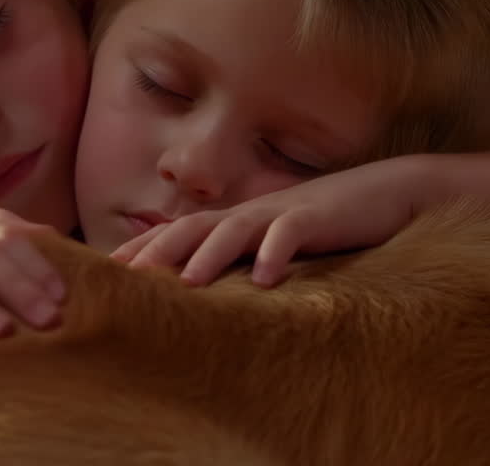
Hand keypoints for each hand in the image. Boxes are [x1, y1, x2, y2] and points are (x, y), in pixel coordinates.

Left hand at [111, 156, 433, 286]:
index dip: (141, 251)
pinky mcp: (317, 217)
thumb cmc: (325, 226)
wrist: (386, 193)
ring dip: (211, 255)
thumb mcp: (274, 247)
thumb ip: (241, 264)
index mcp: (234, 223)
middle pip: (192, 228)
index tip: (104, 275)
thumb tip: (202, 296)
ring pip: (235, 229)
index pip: (176, 234)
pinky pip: (292, 233)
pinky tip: (266, 281)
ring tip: (189, 284)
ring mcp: (280, 212)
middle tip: (127, 281)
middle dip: (158, 252)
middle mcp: (248, 214)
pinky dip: (277, 254)